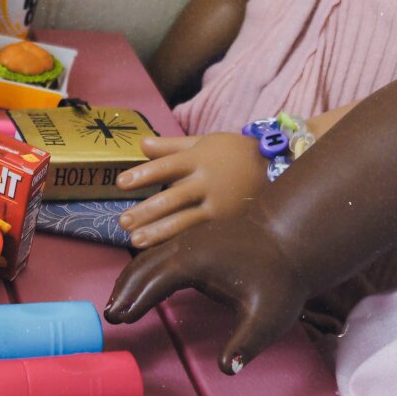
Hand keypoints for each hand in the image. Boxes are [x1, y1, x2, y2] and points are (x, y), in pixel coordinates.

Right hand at [104, 210, 306, 372]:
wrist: (294, 238)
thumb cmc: (281, 277)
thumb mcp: (269, 316)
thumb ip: (247, 343)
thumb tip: (229, 369)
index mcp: (196, 260)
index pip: (154, 281)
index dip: (135, 301)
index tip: (120, 320)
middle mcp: (186, 245)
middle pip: (143, 267)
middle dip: (124, 291)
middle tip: (109, 317)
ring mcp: (190, 240)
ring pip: (149, 258)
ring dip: (130, 280)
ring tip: (117, 305)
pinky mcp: (196, 241)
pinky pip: (160, 255)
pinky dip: (144, 272)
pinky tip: (142, 288)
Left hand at [117, 133, 266, 247]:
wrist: (276, 167)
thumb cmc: (233, 154)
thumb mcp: (203, 144)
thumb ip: (170, 146)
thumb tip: (140, 144)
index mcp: (199, 159)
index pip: (167, 166)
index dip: (144, 175)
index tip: (120, 183)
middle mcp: (208, 182)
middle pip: (173, 197)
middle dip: (146, 211)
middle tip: (122, 221)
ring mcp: (219, 205)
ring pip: (185, 220)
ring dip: (159, 232)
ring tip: (135, 241)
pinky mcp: (227, 223)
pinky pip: (200, 234)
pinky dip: (179, 243)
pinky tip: (162, 252)